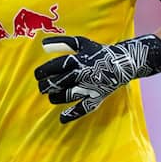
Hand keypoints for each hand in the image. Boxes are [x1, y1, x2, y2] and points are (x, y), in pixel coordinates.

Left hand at [34, 35, 160, 122]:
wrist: (123, 62)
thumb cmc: (99, 52)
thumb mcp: (81, 43)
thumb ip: (62, 43)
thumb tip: (42, 45)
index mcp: (78, 60)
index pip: (55, 66)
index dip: (43, 71)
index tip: (37, 75)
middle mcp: (83, 74)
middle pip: (59, 82)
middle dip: (46, 86)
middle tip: (42, 87)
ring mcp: (90, 87)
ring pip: (68, 95)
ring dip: (55, 97)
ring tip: (51, 96)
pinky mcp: (97, 97)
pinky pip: (85, 107)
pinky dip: (73, 114)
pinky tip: (62, 118)